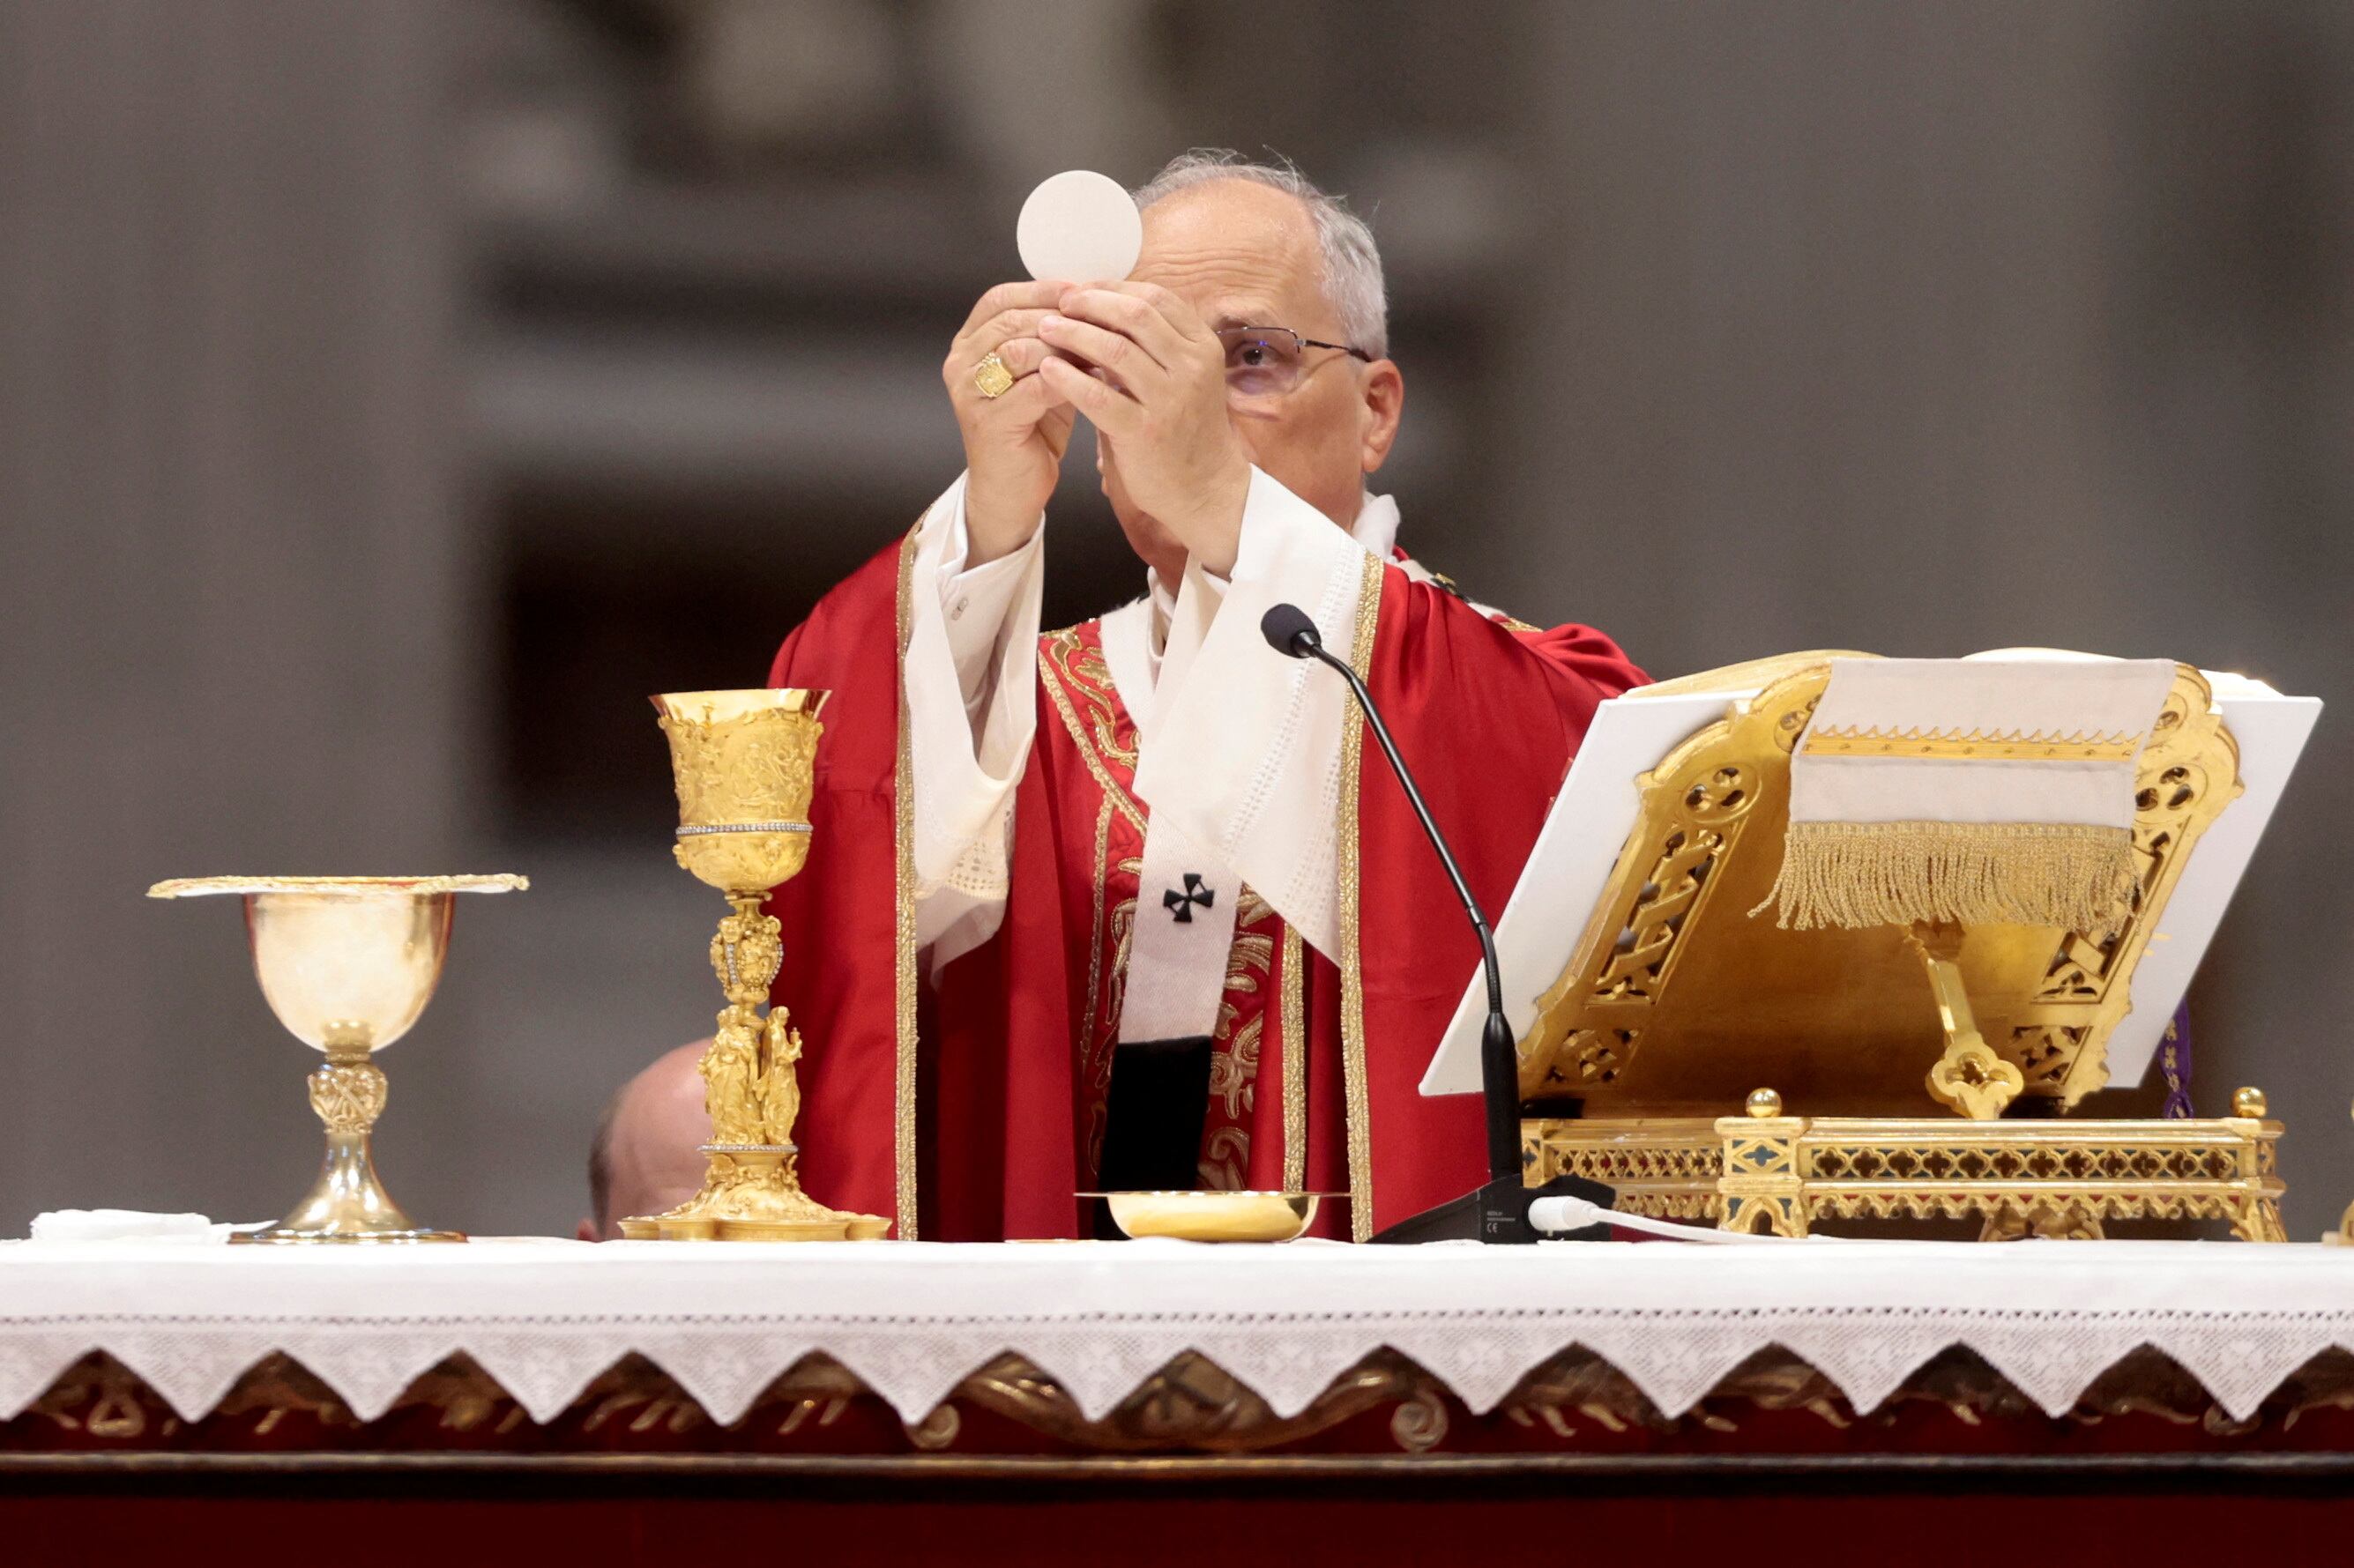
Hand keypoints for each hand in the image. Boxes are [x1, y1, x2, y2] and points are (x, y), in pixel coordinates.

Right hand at [944, 280, 1078, 564]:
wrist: (1012, 491)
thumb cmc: (1031, 429)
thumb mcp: (1040, 374)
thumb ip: (1052, 339)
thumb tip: (1093, 302)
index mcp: (968, 345)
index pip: (999, 298)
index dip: (1040, 289)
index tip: (1081, 289)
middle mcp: (961, 363)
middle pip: (1010, 319)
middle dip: (1059, 317)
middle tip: (1100, 320)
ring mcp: (970, 393)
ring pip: (1020, 349)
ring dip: (1065, 347)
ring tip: (1100, 351)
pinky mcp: (988, 421)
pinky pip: (1034, 388)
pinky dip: (1068, 381)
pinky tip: (1093, 383)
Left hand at [1037, 284, 1250, 575]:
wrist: (1207, 490)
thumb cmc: (1186, 430)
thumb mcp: (1185, 377)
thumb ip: (1154, 345)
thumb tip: (1103, 307)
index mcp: (1202, 346)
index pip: (1155, 297)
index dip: (1112, 287)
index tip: (1081, 290)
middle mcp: (1191, 367)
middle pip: (1135, 313)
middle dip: (1091, 302)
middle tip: (1059, 303)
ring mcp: (1171, 400)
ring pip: (1115, 349)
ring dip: (1073, 333)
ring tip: (1045, 329)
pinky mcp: (1145, 432)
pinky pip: (1099, 396)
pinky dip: (1069, 379)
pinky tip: (1047, 371)